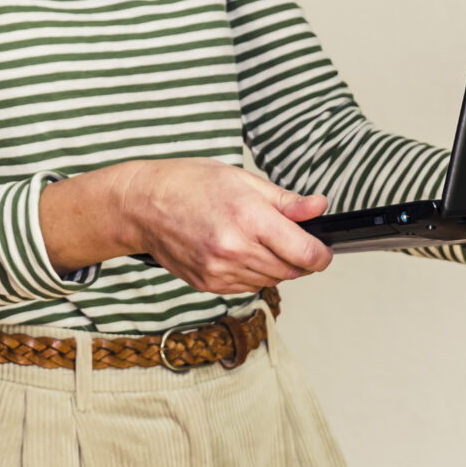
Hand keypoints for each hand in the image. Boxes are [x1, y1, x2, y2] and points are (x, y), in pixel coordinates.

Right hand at [40, 158, 333, 294]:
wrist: (143, 205)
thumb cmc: (191, 184)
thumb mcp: (243, 180)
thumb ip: (286, 201)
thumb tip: (319, 208)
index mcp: (249, 218)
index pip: (306, 253)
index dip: (322, 254)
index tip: (322, 247)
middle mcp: (235, 249)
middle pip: (292, 271)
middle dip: (300, 258)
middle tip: (289, 237)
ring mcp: (220, 271)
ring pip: (271, 281)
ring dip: (276, 266)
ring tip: (257, 239)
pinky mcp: (208, 284)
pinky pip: (247, 287)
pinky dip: (252, 273)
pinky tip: (238, 251)